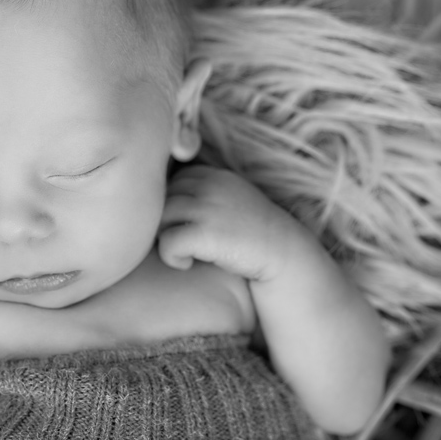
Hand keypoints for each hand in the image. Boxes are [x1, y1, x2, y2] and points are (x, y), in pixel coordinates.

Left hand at [158, 165, 304, 281]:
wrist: (285, 255)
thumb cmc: (249, 233)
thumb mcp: (227, 200)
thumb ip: (201, 192)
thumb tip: (155, 197)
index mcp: (213, 175)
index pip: (172, 182)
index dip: (171, 206)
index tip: (183, 226)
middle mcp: (210, 186)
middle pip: (161, 199)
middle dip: (163, 222)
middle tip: (178, 242)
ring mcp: (208, 207)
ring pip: (160, 218)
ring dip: (164, 239)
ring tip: (182, 253)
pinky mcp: (207, 233)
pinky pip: (168, 241)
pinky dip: (171, 256)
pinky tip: (186, 264)